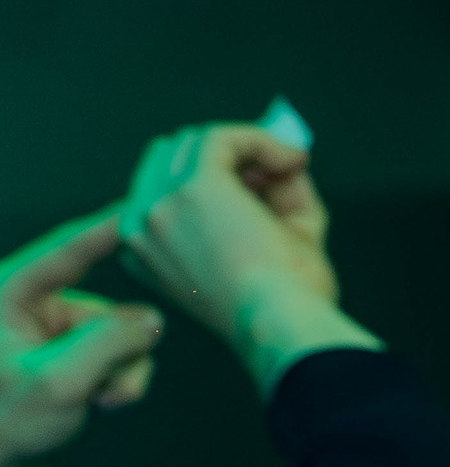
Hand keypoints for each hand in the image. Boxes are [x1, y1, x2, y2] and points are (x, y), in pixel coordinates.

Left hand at [0, 214, 164, 466]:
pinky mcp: (69, 354)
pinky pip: (118, 357)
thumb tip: (152, 320)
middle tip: (98, 390)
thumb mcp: (60, 382)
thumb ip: (111, 342)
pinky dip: (117, 383)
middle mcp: (30, 306)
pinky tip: (94, 403)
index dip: (104, 228)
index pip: (66, 252)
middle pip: (107, 309)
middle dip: (117, 351)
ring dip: (118, 374)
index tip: (137, 208)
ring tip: (91, 401)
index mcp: (8, 295)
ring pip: (120, 338)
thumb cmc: (5, 424)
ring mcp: (52, 332)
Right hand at [114, 124, 375, 387]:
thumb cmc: (286, 308)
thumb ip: (274, 201)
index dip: (220, 182)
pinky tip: (292, 159)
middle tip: (279, 173)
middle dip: (227, 159)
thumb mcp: (272, 252)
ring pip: (193, 143)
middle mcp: (140, 227)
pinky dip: (260, 140)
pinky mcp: (193, 187)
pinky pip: (223, 138)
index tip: (265, 187)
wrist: (283, 328)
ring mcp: (160, 204)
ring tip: (289, 169)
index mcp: (147, 252)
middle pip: (171, 159)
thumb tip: (285, 159)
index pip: (166, 192)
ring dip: (246, 148)